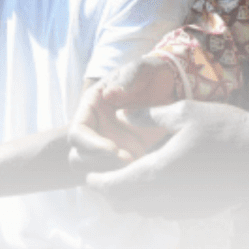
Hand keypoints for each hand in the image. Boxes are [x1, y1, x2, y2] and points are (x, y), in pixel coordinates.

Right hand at [68, 55, 178, 171]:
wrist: (171, 87)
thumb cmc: (149, 74)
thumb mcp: (140, 71)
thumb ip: (127, 81)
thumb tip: (109, 94)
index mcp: (92, 107)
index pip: (77, 133)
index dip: (90, 145)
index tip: (114, 149)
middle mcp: (97, 129)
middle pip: (79, 158)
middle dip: (100, 165)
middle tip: (128, 160)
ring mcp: (110, 144)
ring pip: (96, 171)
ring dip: (113, 174)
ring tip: (138, 165)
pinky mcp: (127, 156)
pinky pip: (119, 175)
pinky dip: (129, 178)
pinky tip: (147, 169)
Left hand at [85, 101, 248, 218]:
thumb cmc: (224, 128)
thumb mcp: (183, 112)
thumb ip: (147, 115)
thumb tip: (120, 114)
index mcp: (159, 172)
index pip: (116, 186)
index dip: (98, 183)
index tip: (88, 175)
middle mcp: (168, 197)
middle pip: (126, 204)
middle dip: (111, 192)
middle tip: (104, 175)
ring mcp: (184, 207)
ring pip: (145, 211)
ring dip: (131, 198)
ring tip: (127, 175)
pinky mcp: (198, 211)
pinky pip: (164, 212)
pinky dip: (152, 201)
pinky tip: (155, 181)